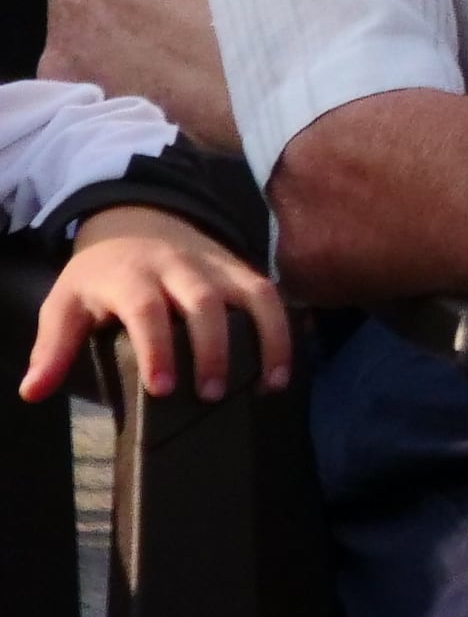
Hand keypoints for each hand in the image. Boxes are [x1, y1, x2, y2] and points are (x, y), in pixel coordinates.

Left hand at [20, 204, 288, 403]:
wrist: (137, 220)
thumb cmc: (101, 276)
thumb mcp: (66, 304)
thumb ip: (52, 347)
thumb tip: (33, 392)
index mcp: (130, 275)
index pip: (146, 309)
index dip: (156, 347)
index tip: (162, 388)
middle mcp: (179, 267)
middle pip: (202, 302)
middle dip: (212, 348)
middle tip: (211, 395)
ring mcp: (217, 266)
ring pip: (252, 295)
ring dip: (267, 339)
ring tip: (271, 385)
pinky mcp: (243, 270)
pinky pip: (273, 295)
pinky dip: (285, 329)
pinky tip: (286, 368)